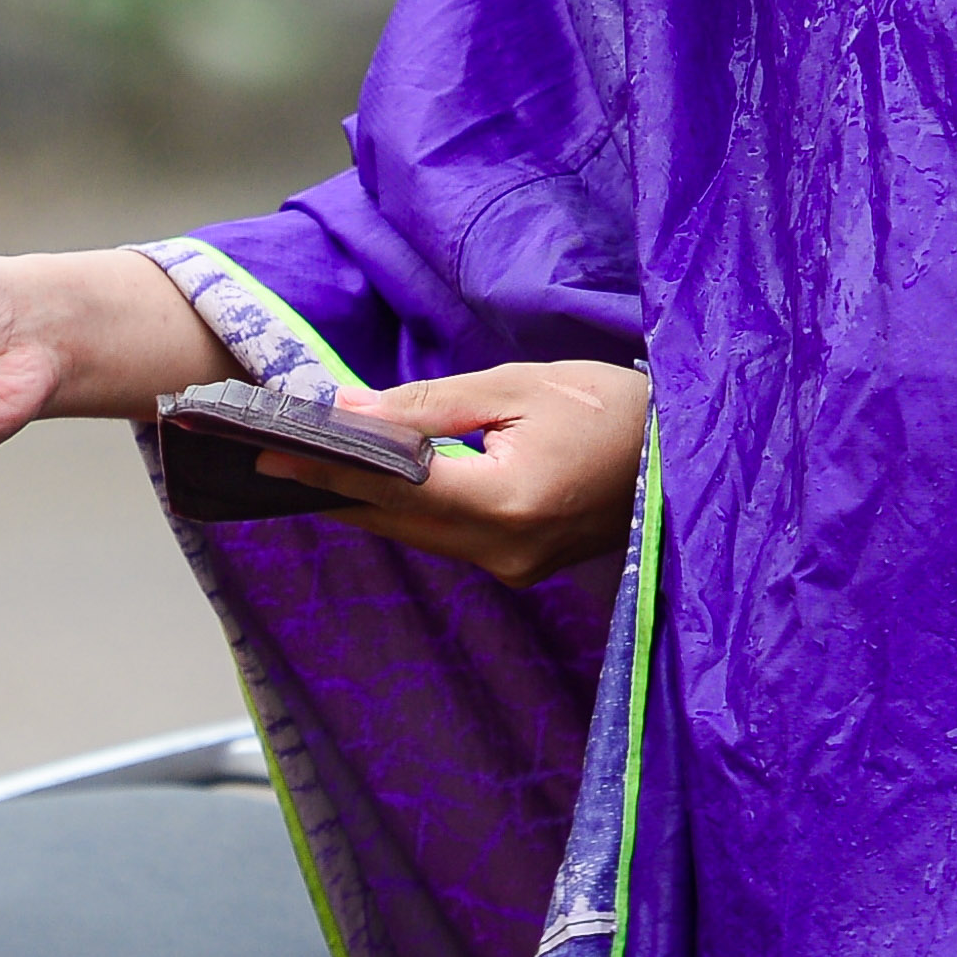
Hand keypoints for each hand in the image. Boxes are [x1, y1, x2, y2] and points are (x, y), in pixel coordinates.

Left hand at [257, 362, 648, 587]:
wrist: (688, 457)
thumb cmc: (613, 407)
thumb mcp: (517, 388)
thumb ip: (428, 407)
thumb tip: (347, 412)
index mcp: (506, 501)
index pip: (391, 486)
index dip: (325, 468)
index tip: (267, 452)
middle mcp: (504, 550)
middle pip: (395, 520)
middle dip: (331, 488)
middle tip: (268, 458)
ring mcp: (515, 568)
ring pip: (417, 536)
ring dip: (363, 503)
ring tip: (306, 468)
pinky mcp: (522, 567)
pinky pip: (446, 540)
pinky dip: (406, 513)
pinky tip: (373, 488)